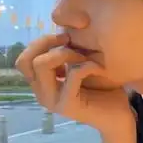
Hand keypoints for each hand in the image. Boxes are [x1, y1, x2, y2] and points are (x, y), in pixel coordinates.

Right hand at [15, 33, 135, 137]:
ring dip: (66, 54)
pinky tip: (99, 68)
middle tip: (70, 42)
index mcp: (42, 83)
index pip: (23, 59)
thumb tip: (63, 28)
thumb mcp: (81, 64)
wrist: (118, 115)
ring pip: (42, 65)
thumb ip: (68, 52)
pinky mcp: (68, 105)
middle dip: (48, 44)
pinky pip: (72, 74)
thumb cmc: (102, 87)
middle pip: (26, 61)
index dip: (40, 42)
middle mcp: (42, 92)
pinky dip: (87, 65)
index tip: (65, 36)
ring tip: (84, 57)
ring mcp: (52, 100)